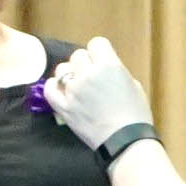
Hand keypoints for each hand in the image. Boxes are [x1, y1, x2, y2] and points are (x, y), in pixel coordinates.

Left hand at [38, 37, 154, 149]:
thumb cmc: (136, 114)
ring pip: (62, 69)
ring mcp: (73, 91)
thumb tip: (105, 69)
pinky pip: (50, 89)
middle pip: (78, 55)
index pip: (97, 43)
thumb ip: (116, 71)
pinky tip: (61, 90)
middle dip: (85, 64)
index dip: (100, 52)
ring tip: (77, 85)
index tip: (102, 62)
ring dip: (70, 74)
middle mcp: (88, 74)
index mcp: (109, 65)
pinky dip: (54, 87)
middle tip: (92, 77)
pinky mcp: (64, 107)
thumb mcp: (133, 85)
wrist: (125, 142)